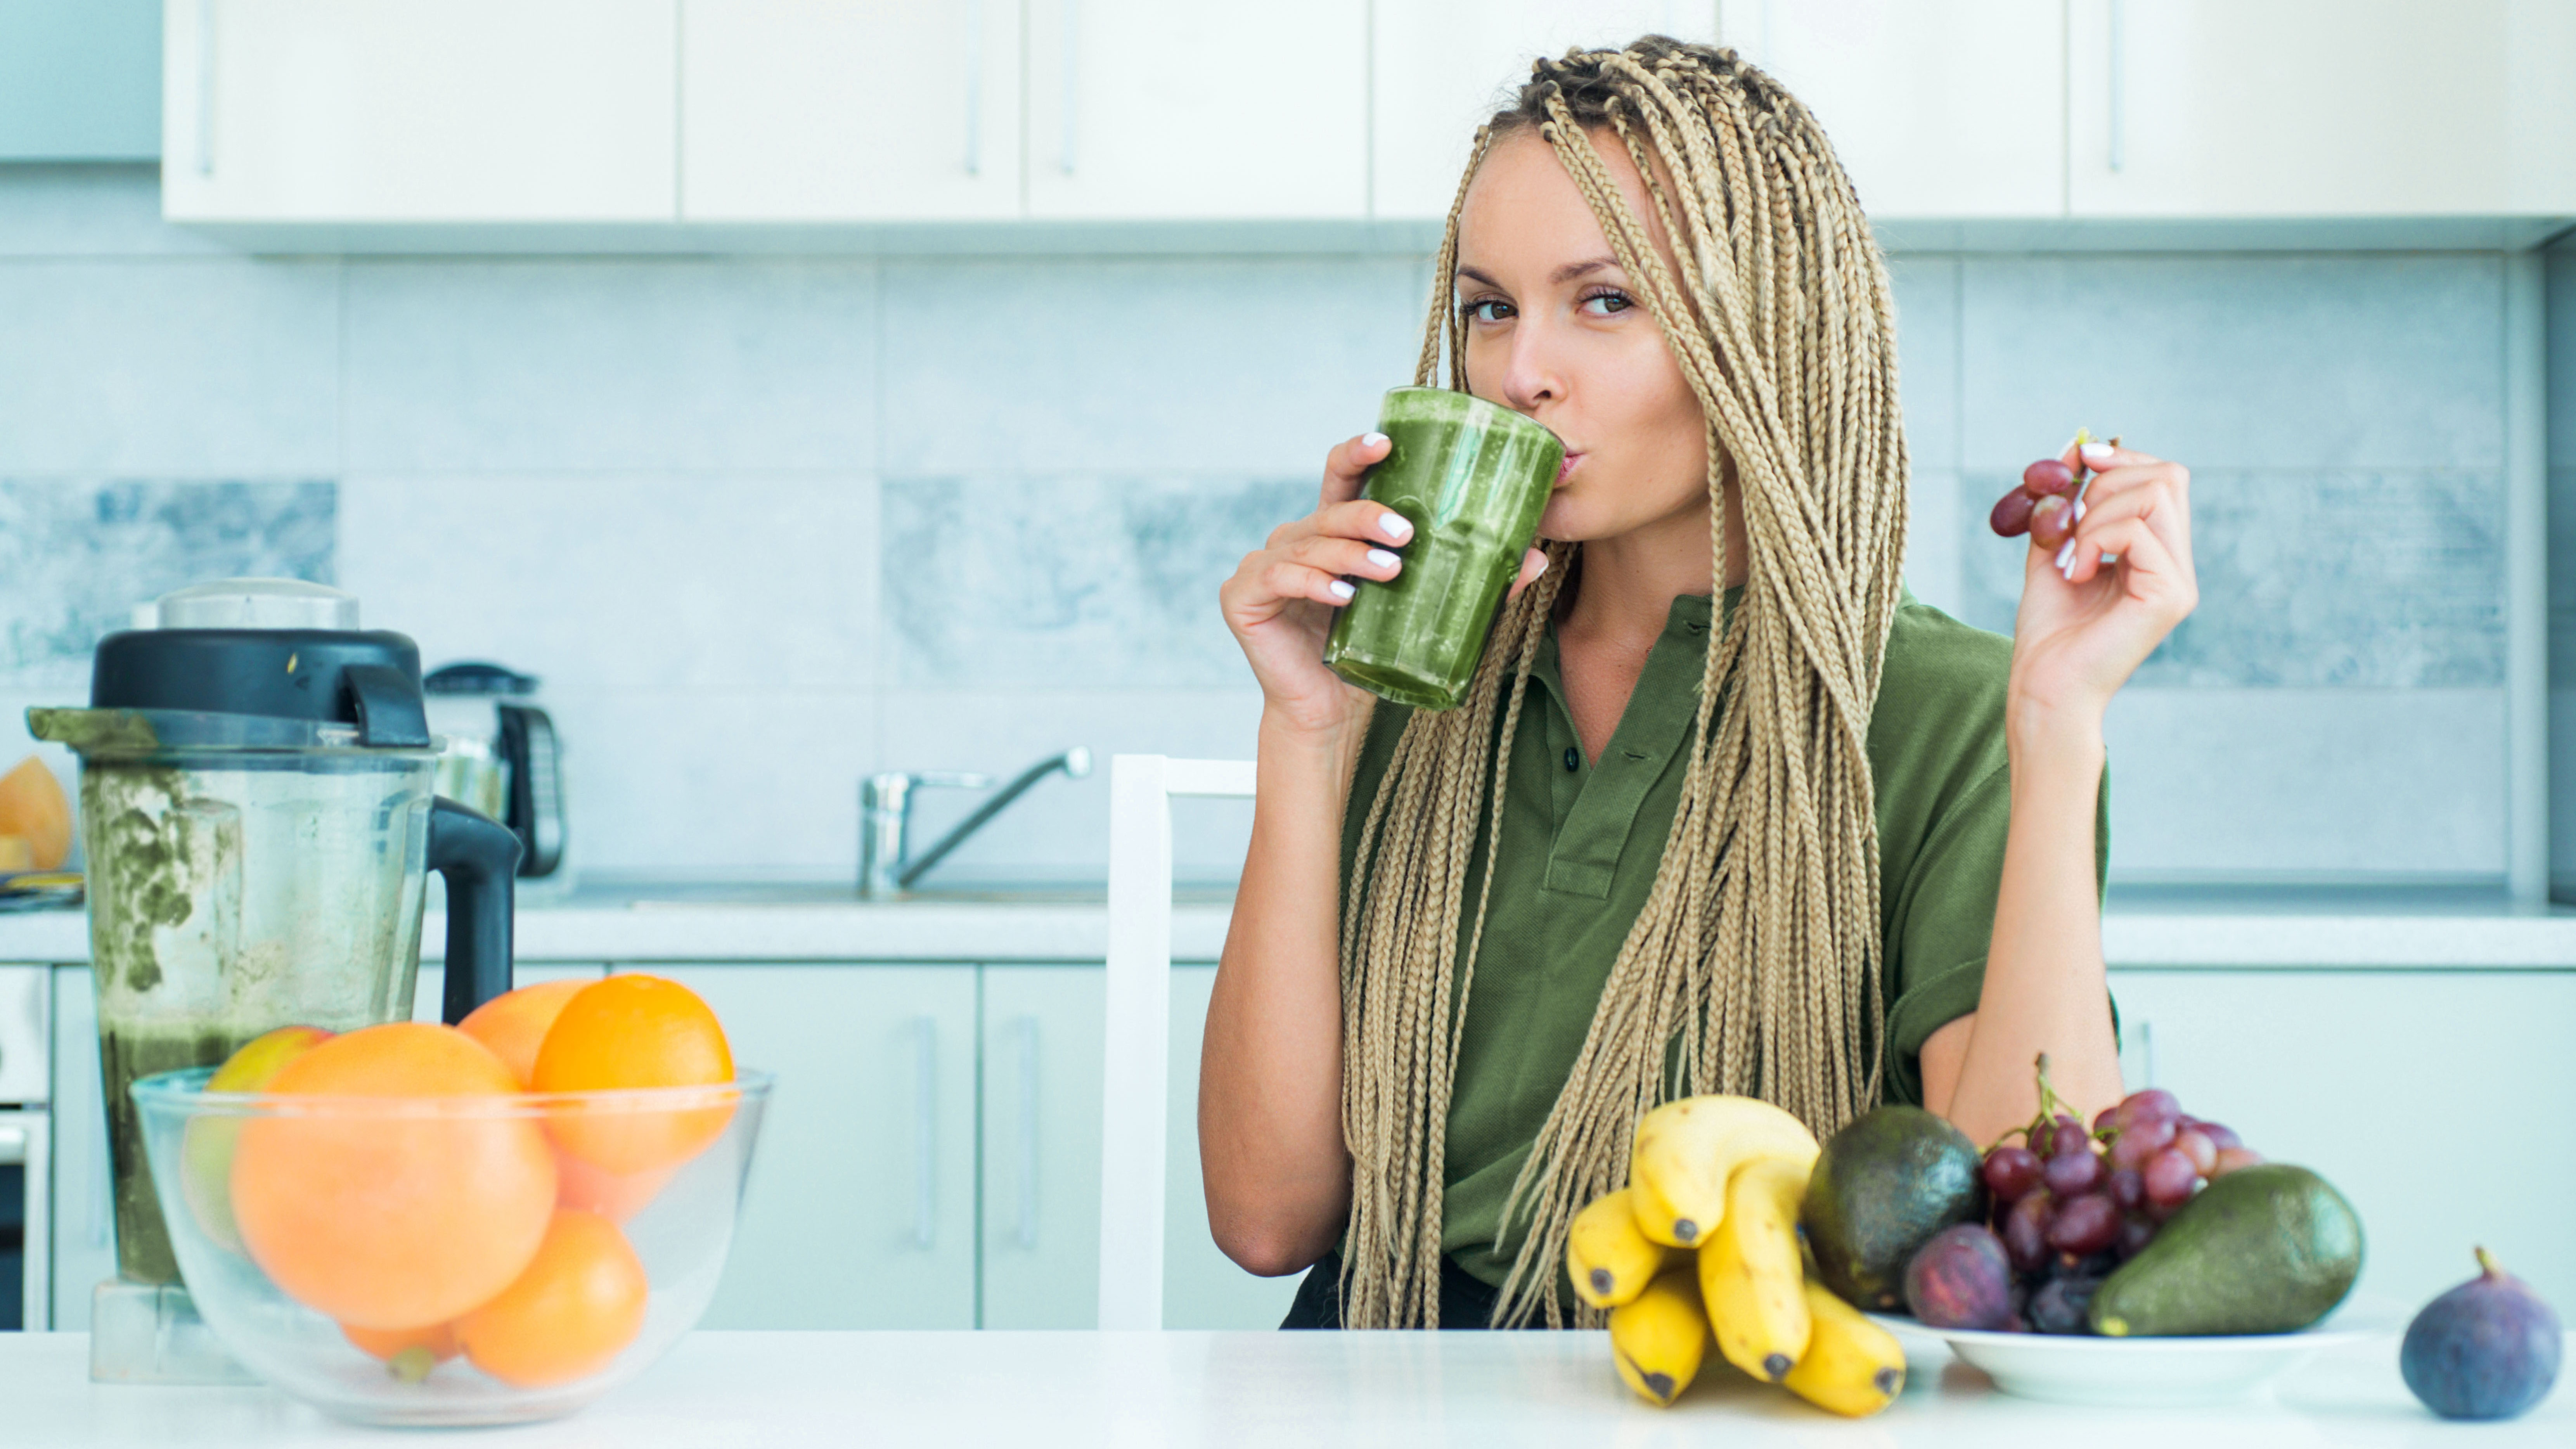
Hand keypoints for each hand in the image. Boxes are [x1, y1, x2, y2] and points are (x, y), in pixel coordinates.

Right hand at [1220, 431, 1547, 736]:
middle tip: (1407, 533)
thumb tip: (1535, 560)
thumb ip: (1472, 585)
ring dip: (1349, 555)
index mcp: (1331, 531)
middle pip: (1329, 511)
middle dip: (1367, 515)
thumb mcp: (1420, 611)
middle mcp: (1293, 538)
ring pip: (1309, 545)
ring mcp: (1263, 565)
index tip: (1385, 441)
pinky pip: (1279, 579)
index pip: (1340, 477)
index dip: (1357, 453)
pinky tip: (1342, 596)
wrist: (1329, 712)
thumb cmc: (1373, 654)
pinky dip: (1311, 584)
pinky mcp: (1242, 597)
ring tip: (1389, 571)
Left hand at [2006, 440, 2198, 730]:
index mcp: (2158, 552)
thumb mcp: (2052, 551)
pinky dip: (2094, 540)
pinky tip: (2076, 574)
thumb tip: (2075, 449)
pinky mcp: (2171, 595)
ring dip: (2095, 514)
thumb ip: (2065, 506)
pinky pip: (2137, 531)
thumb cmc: (2049, 630)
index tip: (2077, 462)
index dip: (2121, 459)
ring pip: (2155, 494)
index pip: (2164, 477)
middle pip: (2169, 476)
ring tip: (2071, 556)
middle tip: (2070, 526)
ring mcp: (2181, 580)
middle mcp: (2178, 564)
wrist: (2043, 685)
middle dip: (2106, 484)